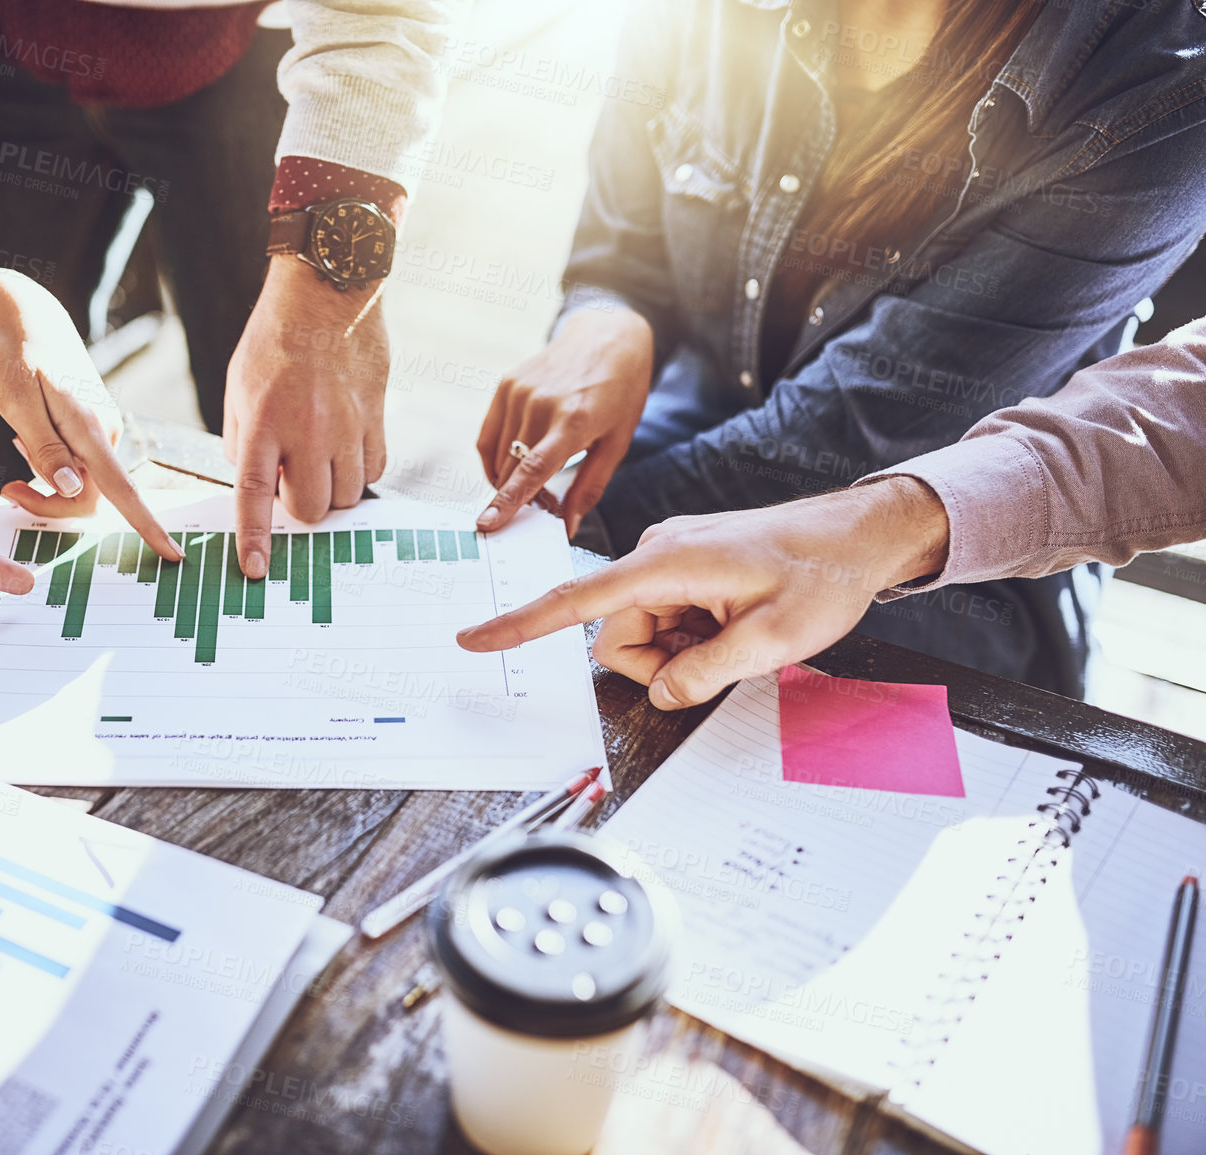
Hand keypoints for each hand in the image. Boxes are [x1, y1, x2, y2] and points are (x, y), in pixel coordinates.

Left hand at [0, 271, 182, 560]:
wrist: (27, 317)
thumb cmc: (16, 355)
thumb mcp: (18, 402)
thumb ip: (45, 448)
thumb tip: (72, 488)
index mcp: (91, 428)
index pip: (123, 489)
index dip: (147, 525)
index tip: (172, 555)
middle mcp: (106, 432)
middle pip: (91, 497)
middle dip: (50, 505)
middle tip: (6, 490)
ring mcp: (103, 431)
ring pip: (82, 484)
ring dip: (47, 484)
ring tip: (15, 445)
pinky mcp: (94, 429)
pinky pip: (79, 467)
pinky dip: (52, 467)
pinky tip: (28, 439)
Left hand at [224, 255, 389, 577]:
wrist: (327, 293)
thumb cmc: (275, 338)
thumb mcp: (239, 389)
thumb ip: (243, 440)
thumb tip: (258, 484)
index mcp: (263, 422)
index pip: (254, 495)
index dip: (254, 538)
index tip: (254, 569)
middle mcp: (307, 430)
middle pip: (312, 508)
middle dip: (300, 508)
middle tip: (293, 482)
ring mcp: (347, 426)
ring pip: (347, 496)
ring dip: (331, 492)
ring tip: (320, 462)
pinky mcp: (376, 418)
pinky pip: (373, 471)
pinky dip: (358, 472)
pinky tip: (346, 450)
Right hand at [456, 478, 950, 708]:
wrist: (858, 535)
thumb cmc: (821, 574)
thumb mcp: (772, 640)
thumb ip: (705, 673)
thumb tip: (660, 692)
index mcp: (665, 563)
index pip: (574, 600)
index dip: (520, 624)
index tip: (473, 638)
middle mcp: (656, 555)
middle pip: (616, 634)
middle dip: (659, 662)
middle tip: (724, 656)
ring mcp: (669, 561)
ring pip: (642, 633)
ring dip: (681, 650)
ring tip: (737, 633)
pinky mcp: (683, 569)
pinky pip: (664, 619)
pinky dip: (693, 636)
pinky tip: (734, 622)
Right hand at [475, 306, 654, 537]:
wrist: (608, 336)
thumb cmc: (620, 392)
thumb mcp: (617, 442)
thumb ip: (590, 486)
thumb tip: (568, 525)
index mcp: (574, 420)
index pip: (532, 468)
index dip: (508, 500)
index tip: (488, 524)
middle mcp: (540, 404)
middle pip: (511, 469)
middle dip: (519, 498)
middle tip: (544, 505)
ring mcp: (519, 392)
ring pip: (497, 457)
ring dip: (509, 480)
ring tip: (536, 481)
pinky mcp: (506, 386)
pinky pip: (488, 437)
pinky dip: (495, 459)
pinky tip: (512, 465)